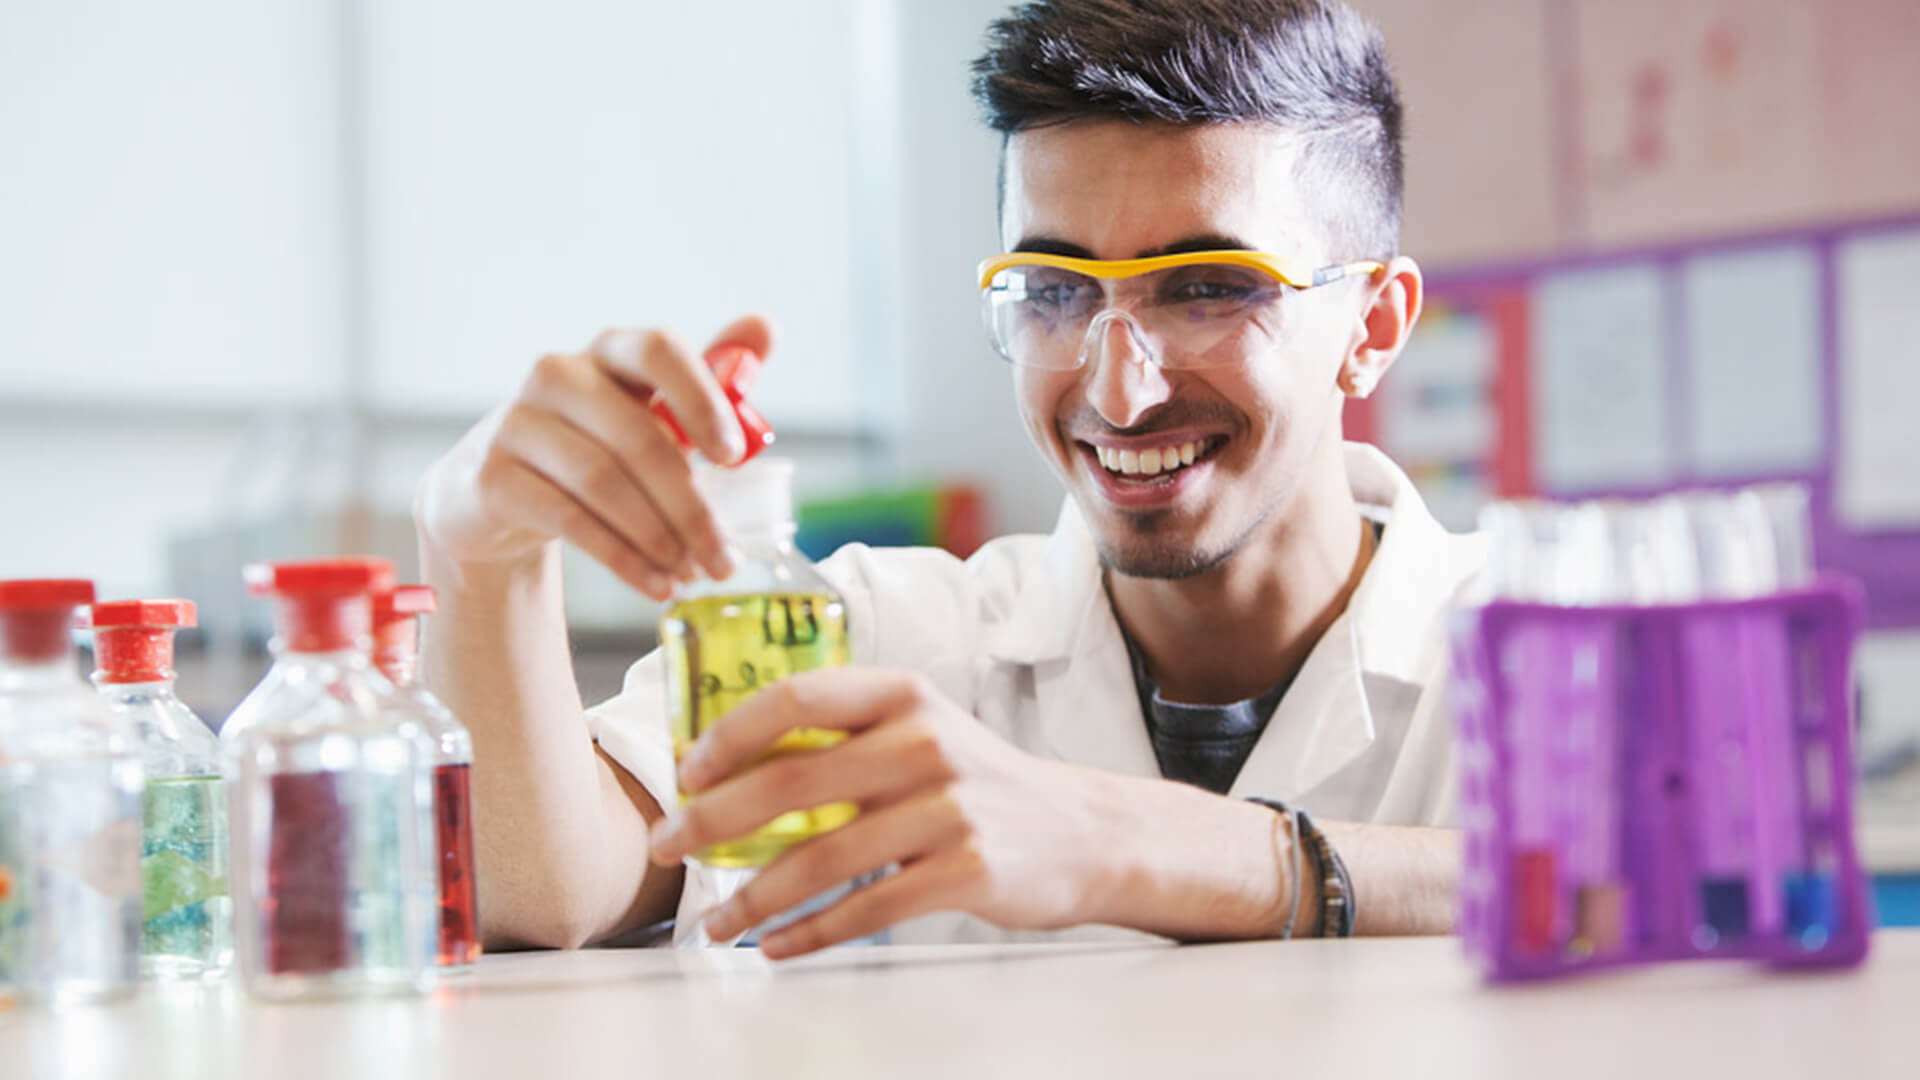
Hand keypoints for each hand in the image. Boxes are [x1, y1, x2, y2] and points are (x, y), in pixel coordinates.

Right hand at [414, 315, 773, 599]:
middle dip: (691, 507)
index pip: (657, 349)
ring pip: (603, 483)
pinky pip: (569, 520)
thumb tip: (765, 326)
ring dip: (658, 538)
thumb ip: (710, 380)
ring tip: (692, 575)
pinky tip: (654, 584)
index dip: (700, 399)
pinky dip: (622, 559)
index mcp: (609, 353)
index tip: (733, 456)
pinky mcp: (493, 479)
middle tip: (726, 559)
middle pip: (638, 438)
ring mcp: (517, 425)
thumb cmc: (597, 446)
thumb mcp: (652, 414)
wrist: (501, 496)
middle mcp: (557, 376)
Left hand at [648, 667, 1123, 957]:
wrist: (1081, 833)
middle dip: (713, 820)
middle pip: (793, 780)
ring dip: (753, 896)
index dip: (729, 733)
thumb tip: (730, 770)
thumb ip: (843, 739)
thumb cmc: (976, 783)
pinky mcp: (965, 870)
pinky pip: (866, 908)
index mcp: (903, 695)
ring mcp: (949, 808)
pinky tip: (776, 946)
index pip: (797, 696)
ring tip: (715, 921)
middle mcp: (925, 742)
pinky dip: (810, 934)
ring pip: (822, 857)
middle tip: (668, 848)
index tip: (685, 771)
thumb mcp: (920, 733)